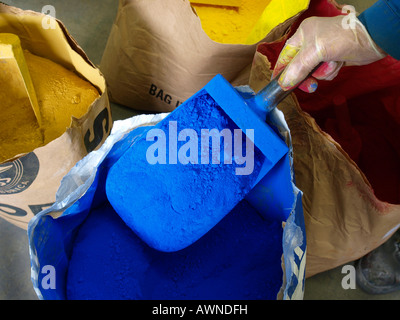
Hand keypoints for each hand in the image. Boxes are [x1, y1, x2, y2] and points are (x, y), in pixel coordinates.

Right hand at [272, 15, 386, 92]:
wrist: (372, 40)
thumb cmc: (341, 38)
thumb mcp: (315, 52)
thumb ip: (297, 68)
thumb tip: (283, 84)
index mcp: (302, 34)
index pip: (285, 56)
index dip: (281, 71)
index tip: (277, 85)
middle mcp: (310, 42)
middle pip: (297, 67)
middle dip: (305, 77)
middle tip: (309, 86)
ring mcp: (322, 52)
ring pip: (311, 72)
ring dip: (321, 73)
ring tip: (332, 65)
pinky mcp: (332, 60)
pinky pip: (323, 73)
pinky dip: (330, 72)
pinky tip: (338, 64)